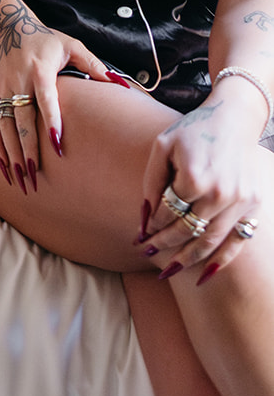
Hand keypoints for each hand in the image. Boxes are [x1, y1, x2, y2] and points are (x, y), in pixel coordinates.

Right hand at [0, 21, 113, 190]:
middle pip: (22, 118)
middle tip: (36, 175)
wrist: (11, 27)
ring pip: (4, 125)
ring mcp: (3, 88)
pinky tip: (4, 167)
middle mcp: (19, 80)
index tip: (57, 146)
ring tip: (22, 179)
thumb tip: (121, 84)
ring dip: (11, 153)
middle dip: (28, 148)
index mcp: (40, 69)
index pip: (45, 99)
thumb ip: (94, 65)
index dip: (51, 122)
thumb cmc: (48, 40)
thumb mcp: (72, 46)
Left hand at [139, 93, 268, 283]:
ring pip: (210, 241)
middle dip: (164, 245)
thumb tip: (143, 222)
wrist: (233, 120)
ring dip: (188, 259)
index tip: (141, 235)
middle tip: (148, 254)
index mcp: (193, 177)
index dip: (152, 225)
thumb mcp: (162, 147)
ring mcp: (240, 201)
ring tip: (169, 270)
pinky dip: (221, 260)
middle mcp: (220, 193)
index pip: (167, 212)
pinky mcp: (254, 205)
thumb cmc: (192, 131)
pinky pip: (238, 242)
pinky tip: (204, 275)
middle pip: (187, 230)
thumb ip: (151, 182)